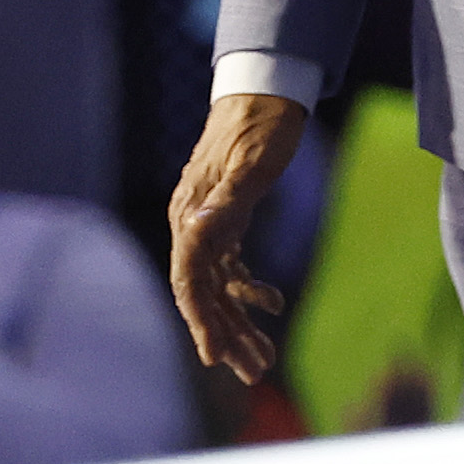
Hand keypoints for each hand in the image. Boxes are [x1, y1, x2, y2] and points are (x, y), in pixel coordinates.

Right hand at [163, 88, 310, 384]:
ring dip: (240, 323)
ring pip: (219, 288)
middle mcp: (193, 226)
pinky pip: (231, 269)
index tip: (216, 358)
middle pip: (206, 294)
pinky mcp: (225, 221)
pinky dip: (250, 291)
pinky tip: (272, 305)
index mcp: (192, 216)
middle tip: (255, 373)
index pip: (191, 282)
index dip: (203, 322)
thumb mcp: (250, 164)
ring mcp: (207, 225)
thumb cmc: (261, 125)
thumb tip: (197, 233)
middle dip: (229, 335)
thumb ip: (226, 201)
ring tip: (264, 358)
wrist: (265, 90)